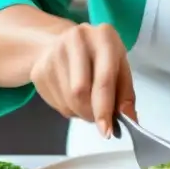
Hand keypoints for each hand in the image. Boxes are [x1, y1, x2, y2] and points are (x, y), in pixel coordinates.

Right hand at [29, 23, 136, 137]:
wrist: (66, 43)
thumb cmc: (100, 57)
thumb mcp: (120, 67)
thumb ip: (125, 95)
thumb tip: (130, 119)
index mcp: (104, 37)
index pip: (103, 80)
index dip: (104, 109)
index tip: (106, 130)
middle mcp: (77, 40)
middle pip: (80, 92)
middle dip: (91, 114)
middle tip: (98, 119)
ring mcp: (54, 53)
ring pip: (67, 100)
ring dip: (79, 113)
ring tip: (87, 104)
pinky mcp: (39, 68)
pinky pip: (54, 102)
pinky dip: (67, 109)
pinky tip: (72, 97)